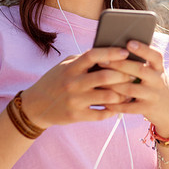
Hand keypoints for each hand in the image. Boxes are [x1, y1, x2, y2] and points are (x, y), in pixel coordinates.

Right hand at [21, 47, 138, 126]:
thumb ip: (83, 59)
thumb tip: (107, 52)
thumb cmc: (54, 81)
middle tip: (134, 74)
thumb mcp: (64, 66)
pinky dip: (113, 110)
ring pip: (107, 96)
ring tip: (129, 92)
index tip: (126, 52)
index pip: (93, 55)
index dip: (111, 52)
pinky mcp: (77, 115)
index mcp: (71, 68)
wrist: (35, 105)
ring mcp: (75, 100)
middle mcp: (73, 83)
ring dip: (122, 94)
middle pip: (104, 76)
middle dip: (123, 75)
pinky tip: (118, 107)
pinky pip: (101, 114)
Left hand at [97, 40, 168, 136]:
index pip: (155, 56)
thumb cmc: (155, 86)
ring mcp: (153, 95)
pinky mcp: (147, 109)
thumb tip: (116, 50)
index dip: (143, 49)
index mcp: (159, 68)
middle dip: (120, 65)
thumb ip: (142, 63)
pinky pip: (129, 107)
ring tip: (98, 80)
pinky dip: (115, 104)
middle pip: (139, 70)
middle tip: (102, 61)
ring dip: (113, 85)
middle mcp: (158, 80)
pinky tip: (104, 101)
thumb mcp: (155, 73)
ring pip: (131, 89)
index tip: (129, 42)